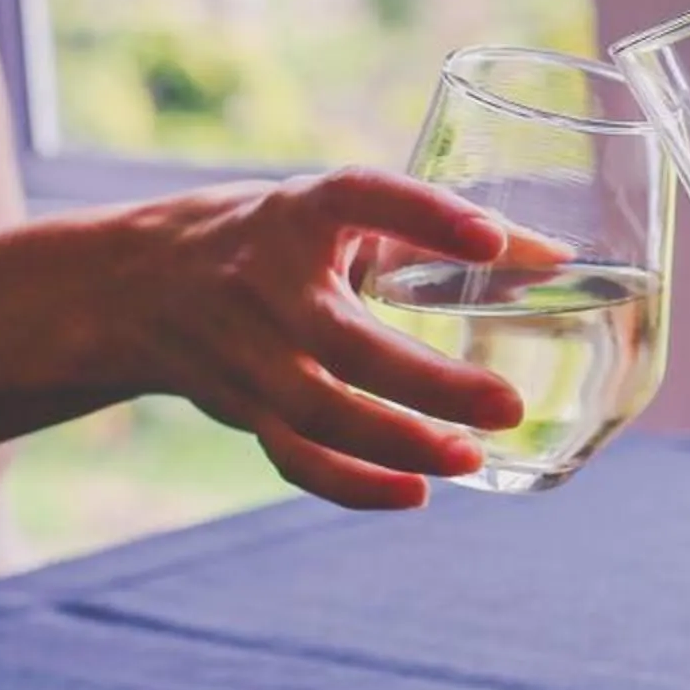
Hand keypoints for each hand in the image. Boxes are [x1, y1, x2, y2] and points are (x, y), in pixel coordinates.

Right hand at [122, 168, 538, 509]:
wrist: (135, 285)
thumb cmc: (272, 240)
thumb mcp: (335, 212)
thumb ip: (436, 232)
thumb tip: (554, 261)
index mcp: (300, 211)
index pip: (361, 198)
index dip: (426, 217)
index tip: (492, 241)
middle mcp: (266, 281)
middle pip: (344, 343)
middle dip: (426, 382)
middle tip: (506, 405)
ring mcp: (247, 353)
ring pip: (318, 413)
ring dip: (397, 443)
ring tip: (472, 458)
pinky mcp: (241, 409)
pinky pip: (295, 458)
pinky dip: (353, 485)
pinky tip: (416, 492)